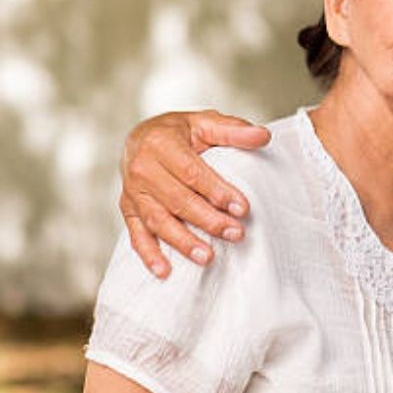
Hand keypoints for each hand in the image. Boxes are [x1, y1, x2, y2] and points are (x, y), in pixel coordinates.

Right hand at [120, 110, 270, 277]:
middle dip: (208, 220)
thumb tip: (263, 136)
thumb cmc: (179, 132)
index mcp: (160, 144)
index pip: (192, 172)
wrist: (141, 137)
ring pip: (158, 220)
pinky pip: (136, 235)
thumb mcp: (205, 122)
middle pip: (177, 200)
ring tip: (208, 257)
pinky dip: (149, 254)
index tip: (242, 208)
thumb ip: (233, 130)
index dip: (217, 191)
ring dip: (182, 241)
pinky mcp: (128, 210)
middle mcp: (142, 168)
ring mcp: (132, 192)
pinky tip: (165, 270)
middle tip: (236, 234)